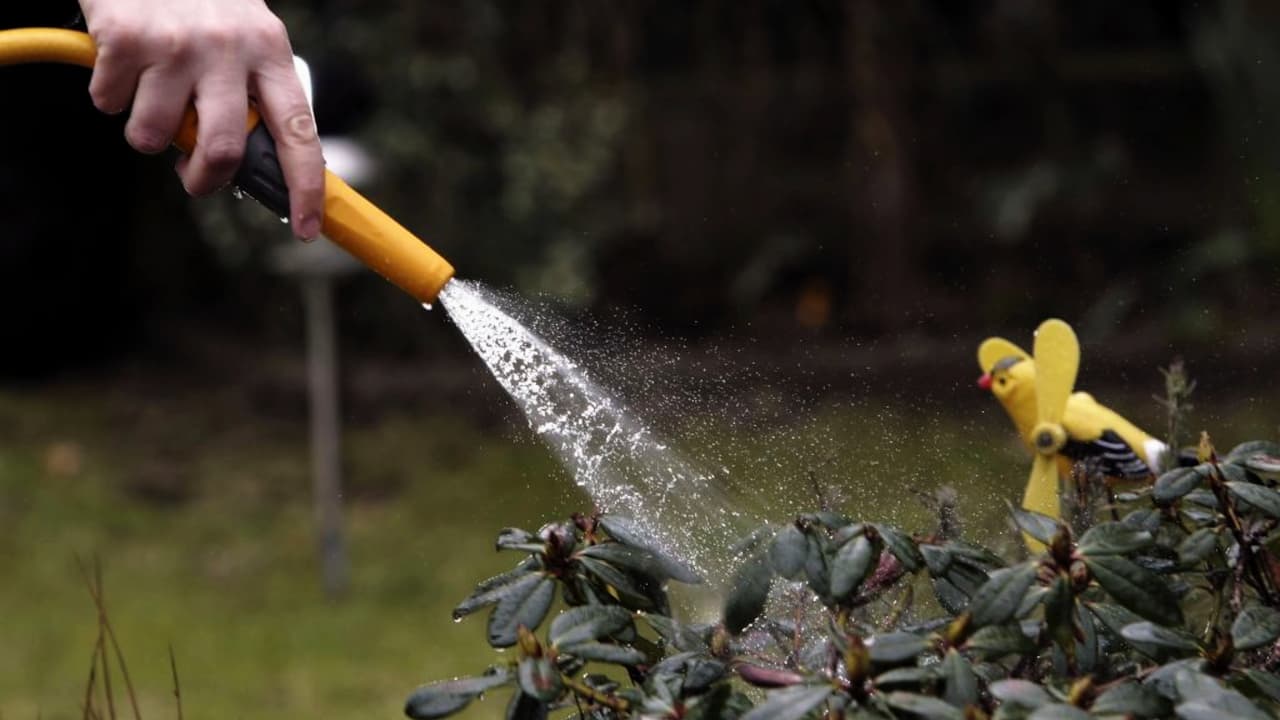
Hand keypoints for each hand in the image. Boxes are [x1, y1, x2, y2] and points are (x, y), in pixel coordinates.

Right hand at [79, 0, 324, 238]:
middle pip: (224, 151)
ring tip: (151, 97)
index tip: (306, 227)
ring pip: (153, 136)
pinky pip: (109, 103)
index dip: (304, 187)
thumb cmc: (204, 2)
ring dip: (145, 132)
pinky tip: (123, 63)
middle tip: (194, 179)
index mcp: (271, 52)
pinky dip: (109, 94)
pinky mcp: (125, 39)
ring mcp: (176, 44)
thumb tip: (257, 169)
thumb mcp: (248, 37)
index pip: (300, 133)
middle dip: (205, 180)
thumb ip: (255, 94)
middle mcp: (230, 48)